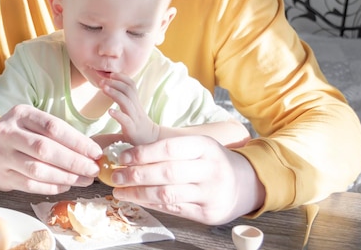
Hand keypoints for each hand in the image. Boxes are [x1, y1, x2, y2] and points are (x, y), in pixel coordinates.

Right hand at [0, 104, 102, 194]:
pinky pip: (30, 185)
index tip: (96, 152)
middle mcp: (9, 133)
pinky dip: (51, 187)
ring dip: (65, 177)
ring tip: (84, 180)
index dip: (77, 141)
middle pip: (45, 149)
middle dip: (74, 162)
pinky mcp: (1, 176)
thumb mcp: (33, 122)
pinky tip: (66, 185)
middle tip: (93, 169)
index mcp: (21, 114)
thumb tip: (90, 151)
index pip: (53, 127)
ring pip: (38, 170)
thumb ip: (57, 133)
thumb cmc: (20, 133)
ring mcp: (2, 155)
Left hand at [101, 72, 158, 144]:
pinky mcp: (132, 130)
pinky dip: (118, 115)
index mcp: (136, 103)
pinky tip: (109, 111)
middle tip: (102, 81)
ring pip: (127, 103)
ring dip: (114, 94)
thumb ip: (125, 100)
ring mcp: (135, 119)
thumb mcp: (133, 111)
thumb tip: (112, 88)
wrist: (151, 142)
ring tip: (103, 89)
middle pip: (128, 91)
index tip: (110, 74)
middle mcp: (136, 108)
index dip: (122, 77)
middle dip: (115, 83)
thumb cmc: (137, 126)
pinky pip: (126, 121)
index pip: (131, 85)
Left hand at [110, 135, 264, 224]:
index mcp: (205, 147)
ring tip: (120, 191)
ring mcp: (210, 193)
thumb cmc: (210, 161)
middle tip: (115, 177)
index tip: (122, 158)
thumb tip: (128, 155)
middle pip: (166, 173)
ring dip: (138, 193)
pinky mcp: (208, 213)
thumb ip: (169, 150)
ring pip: (167, 194)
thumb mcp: (197, 147)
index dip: (142, 153)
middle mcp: (210, 169)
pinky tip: (137, 200)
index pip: (168, 148)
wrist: (244, 183)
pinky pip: (174, 209)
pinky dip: (151, 204)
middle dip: (135, 175)